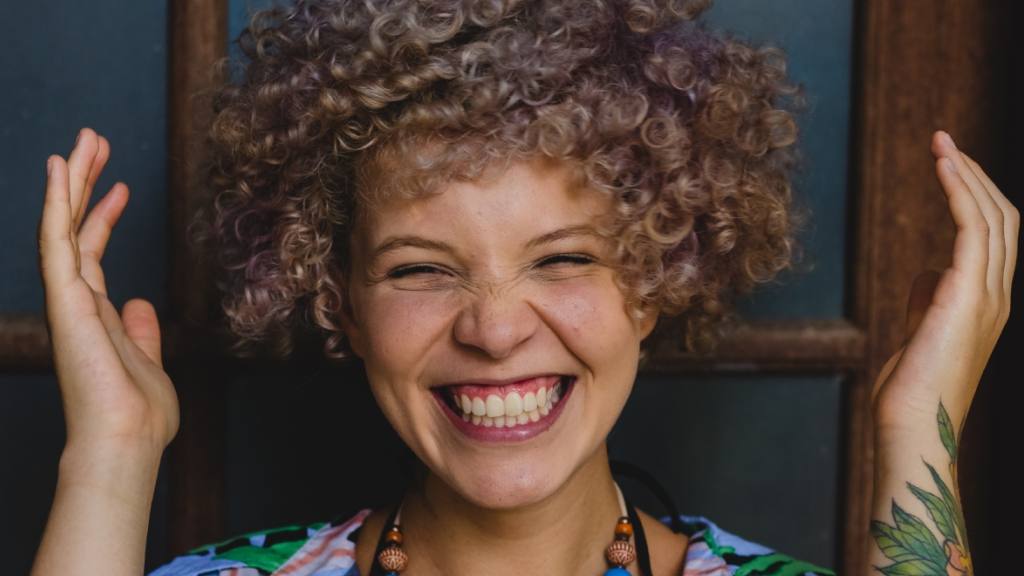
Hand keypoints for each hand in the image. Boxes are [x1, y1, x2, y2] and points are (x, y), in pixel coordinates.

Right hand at [37, 127, 178, 457]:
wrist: (127, 440)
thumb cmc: (139, 415)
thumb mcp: (149, 362)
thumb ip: (141, 331)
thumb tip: (140, 303)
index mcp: (96, 316)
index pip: (94, 253)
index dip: (105, 217)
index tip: (122, 186)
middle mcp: (77, 303)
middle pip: (76, 229)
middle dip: (85, 184)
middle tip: (96, 140)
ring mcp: (68, 300)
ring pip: (63, 225)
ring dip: (74, 181)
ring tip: (86, 139)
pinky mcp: (65, 300)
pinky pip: (57, 240)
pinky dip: (58, 201)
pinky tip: (62, 167)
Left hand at [870, 130, 1017, 438]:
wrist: (912, 424)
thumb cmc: (910, 387)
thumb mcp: (923, 332)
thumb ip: (931, 299)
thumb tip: (928, 273)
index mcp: (989, 302)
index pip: (996, 236)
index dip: (977, 196)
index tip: (951, 165)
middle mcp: (998, 295)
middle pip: (1002, 217)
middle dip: (974, 174)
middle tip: (944, 140)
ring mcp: (989, 295)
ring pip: (993, 216)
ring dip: (966, 173)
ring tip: (941, 141)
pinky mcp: (968, 294)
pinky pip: (972, 228)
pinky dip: (960, 190)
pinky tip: (943, 165)